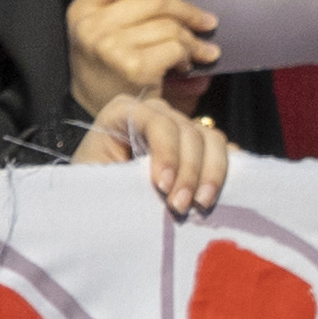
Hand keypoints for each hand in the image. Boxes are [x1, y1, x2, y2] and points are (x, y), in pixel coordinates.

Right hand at [61, 0, 217, 121]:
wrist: (95, 119)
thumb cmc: (106, 73)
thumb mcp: (102, 33)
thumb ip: (126, 9)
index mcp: (81, 10)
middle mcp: (92, 26)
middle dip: (187, 10)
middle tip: (205, 22)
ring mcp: (111, 47)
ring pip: (169, 26)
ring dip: (192, 39)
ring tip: (200, 51)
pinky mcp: (134, 68)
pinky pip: (175, 48)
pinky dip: (189, 56)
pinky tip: (188, 65)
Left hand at [76, 92, 234, 216]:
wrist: (96, 196)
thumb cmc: (91, 185)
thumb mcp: (98, 177)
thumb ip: (124, 175)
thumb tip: (159, 186)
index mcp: (124, 111)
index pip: (157, 123)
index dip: (166, 152)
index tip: (163, 186)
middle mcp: (156, 112)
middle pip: (188, 132)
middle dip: (189, 171)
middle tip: (180, 206)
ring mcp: (181, 127)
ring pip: (211, 139)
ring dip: (211, 173)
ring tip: (200, 204)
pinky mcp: (198, 146)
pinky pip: (223, 151)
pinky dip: (226, 170)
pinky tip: (220, 193)